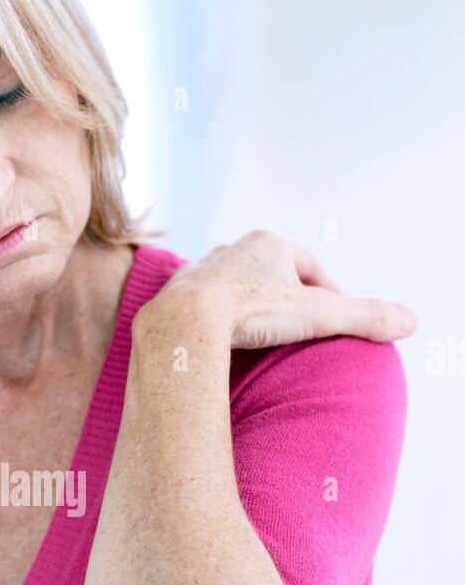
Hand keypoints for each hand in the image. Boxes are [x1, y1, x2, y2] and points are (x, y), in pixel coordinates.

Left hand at [143, 229, 417, 349]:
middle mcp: (231, 250)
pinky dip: (216, 320)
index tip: (332, 316)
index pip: (307, 266)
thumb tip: (409, 323)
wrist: (184, 321)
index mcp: (268, 244)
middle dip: (285, 296)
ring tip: (261, 333)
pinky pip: (203, 307)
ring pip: (234, 287)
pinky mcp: (175, 296)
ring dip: (248, 305)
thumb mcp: (318, 315)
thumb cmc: (251, 312)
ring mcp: (201, 271)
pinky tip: (222, 339)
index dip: (324, 291)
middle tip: (299, 325)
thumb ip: (363, 317)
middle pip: (269, 274)